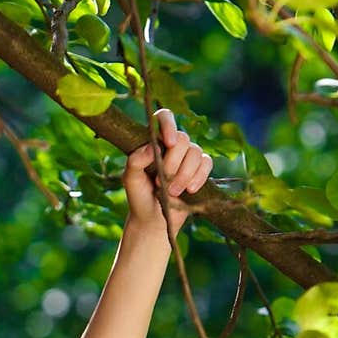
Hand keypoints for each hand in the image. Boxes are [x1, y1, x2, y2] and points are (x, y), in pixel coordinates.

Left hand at [122, 108, 212, 237]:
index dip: (169, 124)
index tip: (169, 142)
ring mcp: (187, 157)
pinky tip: (189, 190)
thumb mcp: (131, 179)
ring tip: (171, 192)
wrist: (153, 219)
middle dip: (173, 163)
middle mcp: (172, 146)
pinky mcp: (199, 170)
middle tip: (160, 182)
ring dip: (184, 174)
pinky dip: (199, 177)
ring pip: (196, 152)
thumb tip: (152, 147)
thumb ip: (135, 161)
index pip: (164, 118)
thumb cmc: (139, 197)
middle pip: (183, 139)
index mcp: (154, 141)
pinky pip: (206, 163)